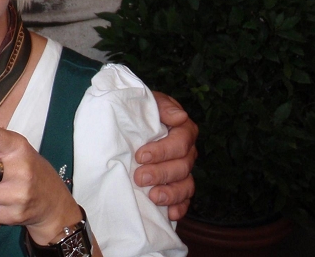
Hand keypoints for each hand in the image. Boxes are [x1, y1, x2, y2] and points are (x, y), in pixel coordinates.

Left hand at [134, 92, 197, 220]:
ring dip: (171, 193)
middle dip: (161, 173)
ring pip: (186, 185)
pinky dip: (179, 208)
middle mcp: (186, 152)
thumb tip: (180, 116)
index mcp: (183, 130)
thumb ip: (164, 106)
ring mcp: (182, 171)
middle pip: (182, 166)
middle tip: (139, 177)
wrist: (128, 122)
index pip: (180, 141)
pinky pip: (185, 200)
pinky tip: (170, 214)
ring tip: (153, 197)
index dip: (163, 150)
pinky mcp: (176, 186)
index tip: (140, 155)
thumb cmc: (139, 111)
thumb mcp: (148, 101)